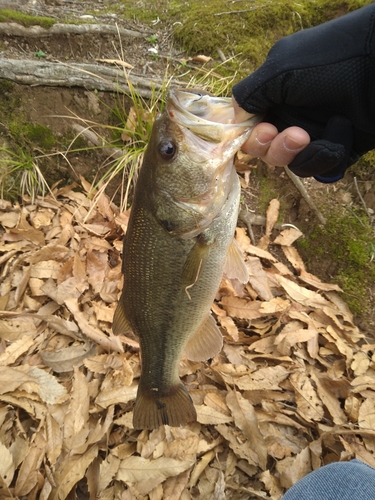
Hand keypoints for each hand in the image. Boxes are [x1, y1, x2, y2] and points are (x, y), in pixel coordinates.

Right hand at [232, 4, 374, 181]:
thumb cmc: (329, 63)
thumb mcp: (279, 69)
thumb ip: (249, 93)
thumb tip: (235, 115)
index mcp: (276, 97)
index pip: (251, 127)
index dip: (251, 136)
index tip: (263, 131)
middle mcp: (292, 117)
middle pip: (267, 151)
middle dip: (274, 148)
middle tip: (293, 135)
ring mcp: (314, 135)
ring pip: (291, 163)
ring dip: (299, 154)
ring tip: (311, 136)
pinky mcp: (335, 149)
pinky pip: (318, 167)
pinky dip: (327, 154)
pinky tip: (341, 130)